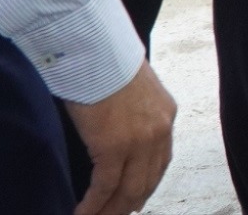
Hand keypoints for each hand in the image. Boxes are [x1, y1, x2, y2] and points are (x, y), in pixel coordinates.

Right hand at [64, 62, 173, 214]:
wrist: (98, 49)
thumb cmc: (106, 61)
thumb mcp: (133, 87)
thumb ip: (133, 111)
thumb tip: (118, 126)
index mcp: (166, 115)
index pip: (160, 161)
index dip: (146, 184)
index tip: (135, 200)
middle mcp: (160, 131)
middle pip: (147, 181)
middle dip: (129, 204)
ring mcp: (139, 142)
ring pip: (128, 190)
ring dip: (111, 211)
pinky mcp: (114, 147)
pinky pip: (104, 187)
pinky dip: (93, 205)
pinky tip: (82, 214)